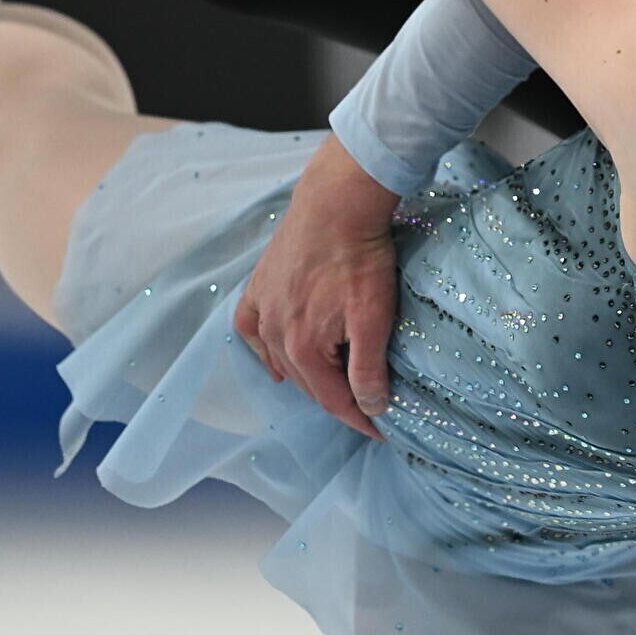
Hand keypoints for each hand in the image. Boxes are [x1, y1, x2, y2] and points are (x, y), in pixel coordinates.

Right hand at [232, 135, 404, 438]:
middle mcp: (274, 334)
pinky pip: (252, 330)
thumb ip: (368, 369)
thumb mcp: (374, 318)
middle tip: (367, 407)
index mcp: (302, 349)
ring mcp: (262, 309)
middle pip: (308, 385)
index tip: (384, 431)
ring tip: (333, 387)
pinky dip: (265, 351)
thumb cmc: (359, 257)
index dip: (361, 421)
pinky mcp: (259, 287)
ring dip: (308, 378)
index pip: (334, 402)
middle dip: (337, 400)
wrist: (337, 202)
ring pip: (282, 361)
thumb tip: (371, 408)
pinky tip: (276, 362)